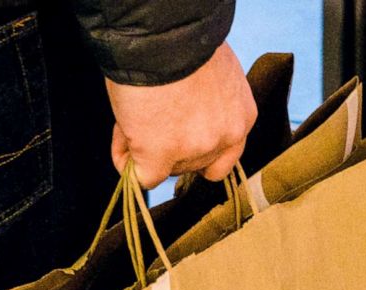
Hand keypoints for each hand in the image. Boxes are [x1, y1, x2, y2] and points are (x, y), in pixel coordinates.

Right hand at [105, 43, 256, 188]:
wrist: (163, 36)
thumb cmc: (184, 44)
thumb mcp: (214, 78)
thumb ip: (208, 106)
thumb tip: (182, 118)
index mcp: (242, 116)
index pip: (225, 153)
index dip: (198, 148)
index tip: (178, 135)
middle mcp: (226, 138)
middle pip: (195, 164)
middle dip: (170, 148)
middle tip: (148, 119)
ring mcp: (196, 150)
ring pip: (166, 169)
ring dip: (145, 149)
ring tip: (132, 116)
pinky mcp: (162, 157)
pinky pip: (143, 177)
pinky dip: (128, 165)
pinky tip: (122, 144)